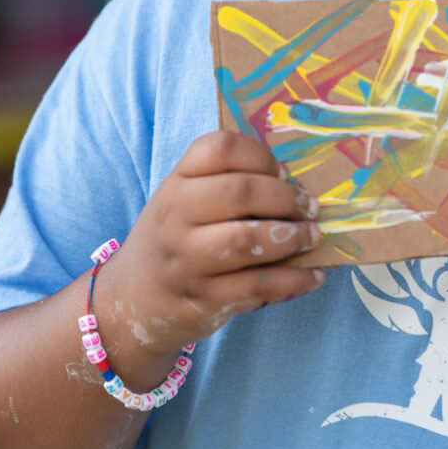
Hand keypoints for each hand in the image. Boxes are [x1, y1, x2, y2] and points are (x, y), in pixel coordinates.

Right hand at [100, 131, 322, 363]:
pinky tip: (313, 275)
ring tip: (312, 236)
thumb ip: (226, 183)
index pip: (219, 148)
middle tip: (310, 207)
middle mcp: (176, 217)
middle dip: (285, 198)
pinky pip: (256, 286)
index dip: (260, 155)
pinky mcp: (204, 299)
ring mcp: (188, 260)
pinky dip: (293, 280)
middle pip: (239, 192)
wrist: (134, 299)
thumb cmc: (175, 237)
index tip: (282, 172)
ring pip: (246, 240)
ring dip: (291, 237)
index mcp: (176, 182)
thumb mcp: (184, 199)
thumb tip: (294, 183)